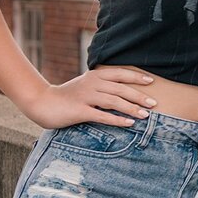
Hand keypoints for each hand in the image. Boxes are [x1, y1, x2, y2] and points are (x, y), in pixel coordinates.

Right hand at [19, 68, 156, 129]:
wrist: (42, 102)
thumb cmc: (68, 96)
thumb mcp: (86, 85)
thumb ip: (102, 85)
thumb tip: (124, 90)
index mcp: (95, 75)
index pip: (120, 73)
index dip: (136, 76)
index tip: (151, 81)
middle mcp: (92, 84)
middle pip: (121, 89)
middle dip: (139, 96)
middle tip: (154, 103)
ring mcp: (86, 97)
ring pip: (114, 102)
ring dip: (132, 108)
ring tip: (146, 115)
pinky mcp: (80, 111)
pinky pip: (102, 115)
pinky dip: (117, 119)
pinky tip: (129, 123)